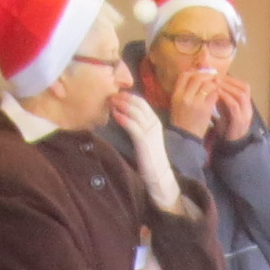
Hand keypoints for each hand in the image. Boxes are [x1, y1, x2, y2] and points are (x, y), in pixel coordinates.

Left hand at [111, 93, 183, 211]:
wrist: (159, 175)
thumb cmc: (150, 157)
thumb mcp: (145, 138)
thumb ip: (138, 126)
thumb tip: (123, 116)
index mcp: (154, 121)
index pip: (141, 102)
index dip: (128, 96)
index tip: (116, 94)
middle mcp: (154, 123)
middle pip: (138, 103)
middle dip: (124, 97)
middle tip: (111, 95)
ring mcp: (150, 131)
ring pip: (135, 112)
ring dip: (122, 104)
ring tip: (110, 102)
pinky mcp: (144, 140)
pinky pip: (133, 125)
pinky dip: (124, 118)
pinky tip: (115, 115)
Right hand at [165, 69, 221, 138]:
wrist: (186, 138)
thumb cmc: (182, 121)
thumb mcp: (177, 104)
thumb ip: (184, 90)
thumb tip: (196, 76)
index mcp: (176, 95)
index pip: (184, 75)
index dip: (194, 71)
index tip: (201, 72)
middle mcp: (184, 97)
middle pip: (197, 77)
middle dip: (207, 75)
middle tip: (213, 76)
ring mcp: (195, 103)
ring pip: (207, 84)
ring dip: (214, 83)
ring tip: (217, 85)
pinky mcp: (205, 109)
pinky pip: (214, 95)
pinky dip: (217, 93)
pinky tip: (218, 95)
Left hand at [212, 77, 256, 140]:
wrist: (231, 146)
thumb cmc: (227, 127)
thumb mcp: (225, 110)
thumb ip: (222, 99)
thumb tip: (214, 85)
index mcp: (246, 105)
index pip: (244, 86)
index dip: (232, 79)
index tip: (219, 75)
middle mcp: (248, 108)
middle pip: (244, 88)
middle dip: (230, 81)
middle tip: (217, 77)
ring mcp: (245, 114)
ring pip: (241, 95)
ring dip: (227, 87)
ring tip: (216, 83)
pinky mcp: (239, 121)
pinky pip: (234, 105)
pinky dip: (226, 97)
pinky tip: (217, 93)